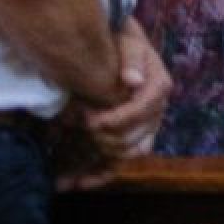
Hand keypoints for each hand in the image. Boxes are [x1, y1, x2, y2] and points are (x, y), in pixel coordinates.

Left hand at [73, 20, 170, 164]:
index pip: (142, 111)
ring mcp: (143, 127)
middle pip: (134, 139)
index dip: (117, 119)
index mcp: (158, 86)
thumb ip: (131, 57)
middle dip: (103, 140)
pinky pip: (118, 163)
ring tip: (65, 172)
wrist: (117, 44)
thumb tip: (132, 82)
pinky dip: (98, 176)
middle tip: (76, 131)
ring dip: (97, 165)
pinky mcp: (129, 138)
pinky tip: (74, 184)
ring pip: (126, 156)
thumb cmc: (122, 40)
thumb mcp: (128, 39)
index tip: (88, 119)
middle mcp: (155, 111)